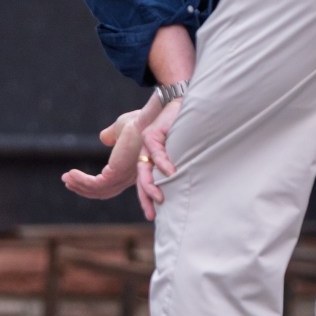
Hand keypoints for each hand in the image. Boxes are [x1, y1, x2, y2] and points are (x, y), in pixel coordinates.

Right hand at [62, 110, 143, 199]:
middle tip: (68, 183)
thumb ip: (112, 135)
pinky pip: (95, 183)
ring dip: (79, 185)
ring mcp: (123, 177)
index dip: (93, 183)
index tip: (77, 177)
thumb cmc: (141, 122)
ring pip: (98, 189)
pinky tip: (71, 174)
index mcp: (130, 170)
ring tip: (66, 179)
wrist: (148, 118)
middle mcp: (128, 177)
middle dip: (84, 189)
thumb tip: (104, 138)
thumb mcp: (122, 129)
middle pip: (104, 191)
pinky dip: (81, 180)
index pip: (111, 184)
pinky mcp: (116, 173)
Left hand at [136, 98, 181, 220]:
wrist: (174, 100)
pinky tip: (171, 172)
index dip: (145, 198)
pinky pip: (156, 150)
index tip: (151, 215)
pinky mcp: (151, 132)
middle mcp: (144, 153)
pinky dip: (163, 161)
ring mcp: (146, 143)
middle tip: (152, 215)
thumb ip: (164, 161)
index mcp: (146, 158)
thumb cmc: (172, 122)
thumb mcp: (165, 143)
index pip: (143, 182)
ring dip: (152, 185)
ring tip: (159, 198)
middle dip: (145, 198)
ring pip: (145, 168)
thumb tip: (168, 176)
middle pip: (142, 180)